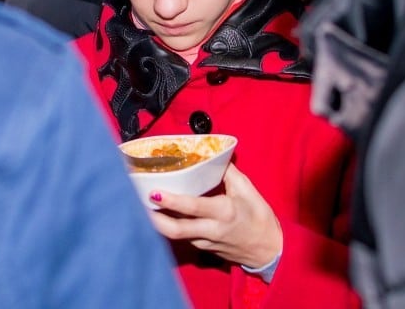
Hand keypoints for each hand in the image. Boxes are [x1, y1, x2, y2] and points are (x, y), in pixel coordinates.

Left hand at [148, 163, 281, 267]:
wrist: (268, 250)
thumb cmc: (259, 218)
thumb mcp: (248, 190)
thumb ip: (228, 172)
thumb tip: (212, 154)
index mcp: (223, 212)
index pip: (193, 207)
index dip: (172, 201)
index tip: (155, 193)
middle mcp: (211, 230)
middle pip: (176, 229)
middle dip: (154, 218)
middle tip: (136, 203)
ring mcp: (205, 242)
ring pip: (176, 235)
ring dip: (158, 223)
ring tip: (141, 208)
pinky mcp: (203, 249)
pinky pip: (183, 237)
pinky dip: (170, 226)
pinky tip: (160, 216)